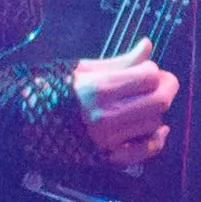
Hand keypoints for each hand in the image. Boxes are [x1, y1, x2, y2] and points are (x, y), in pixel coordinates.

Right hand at [70, 41, 179, 167]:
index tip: (145, 69)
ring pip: (155, 122)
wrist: (33, 123)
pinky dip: (157, 140)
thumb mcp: (85, 70)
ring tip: (142, 104)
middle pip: (159, 100)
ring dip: (155, 111)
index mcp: (98, 89)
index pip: (149, 76)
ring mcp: (108, 139)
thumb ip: (120, 61)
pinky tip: (159, 129)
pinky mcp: (109, 156)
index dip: (152, 69)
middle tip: (162, 81)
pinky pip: (146, 150)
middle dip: (167, 87)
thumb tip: (147, 45)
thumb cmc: (60, 91)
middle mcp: (104, 116)